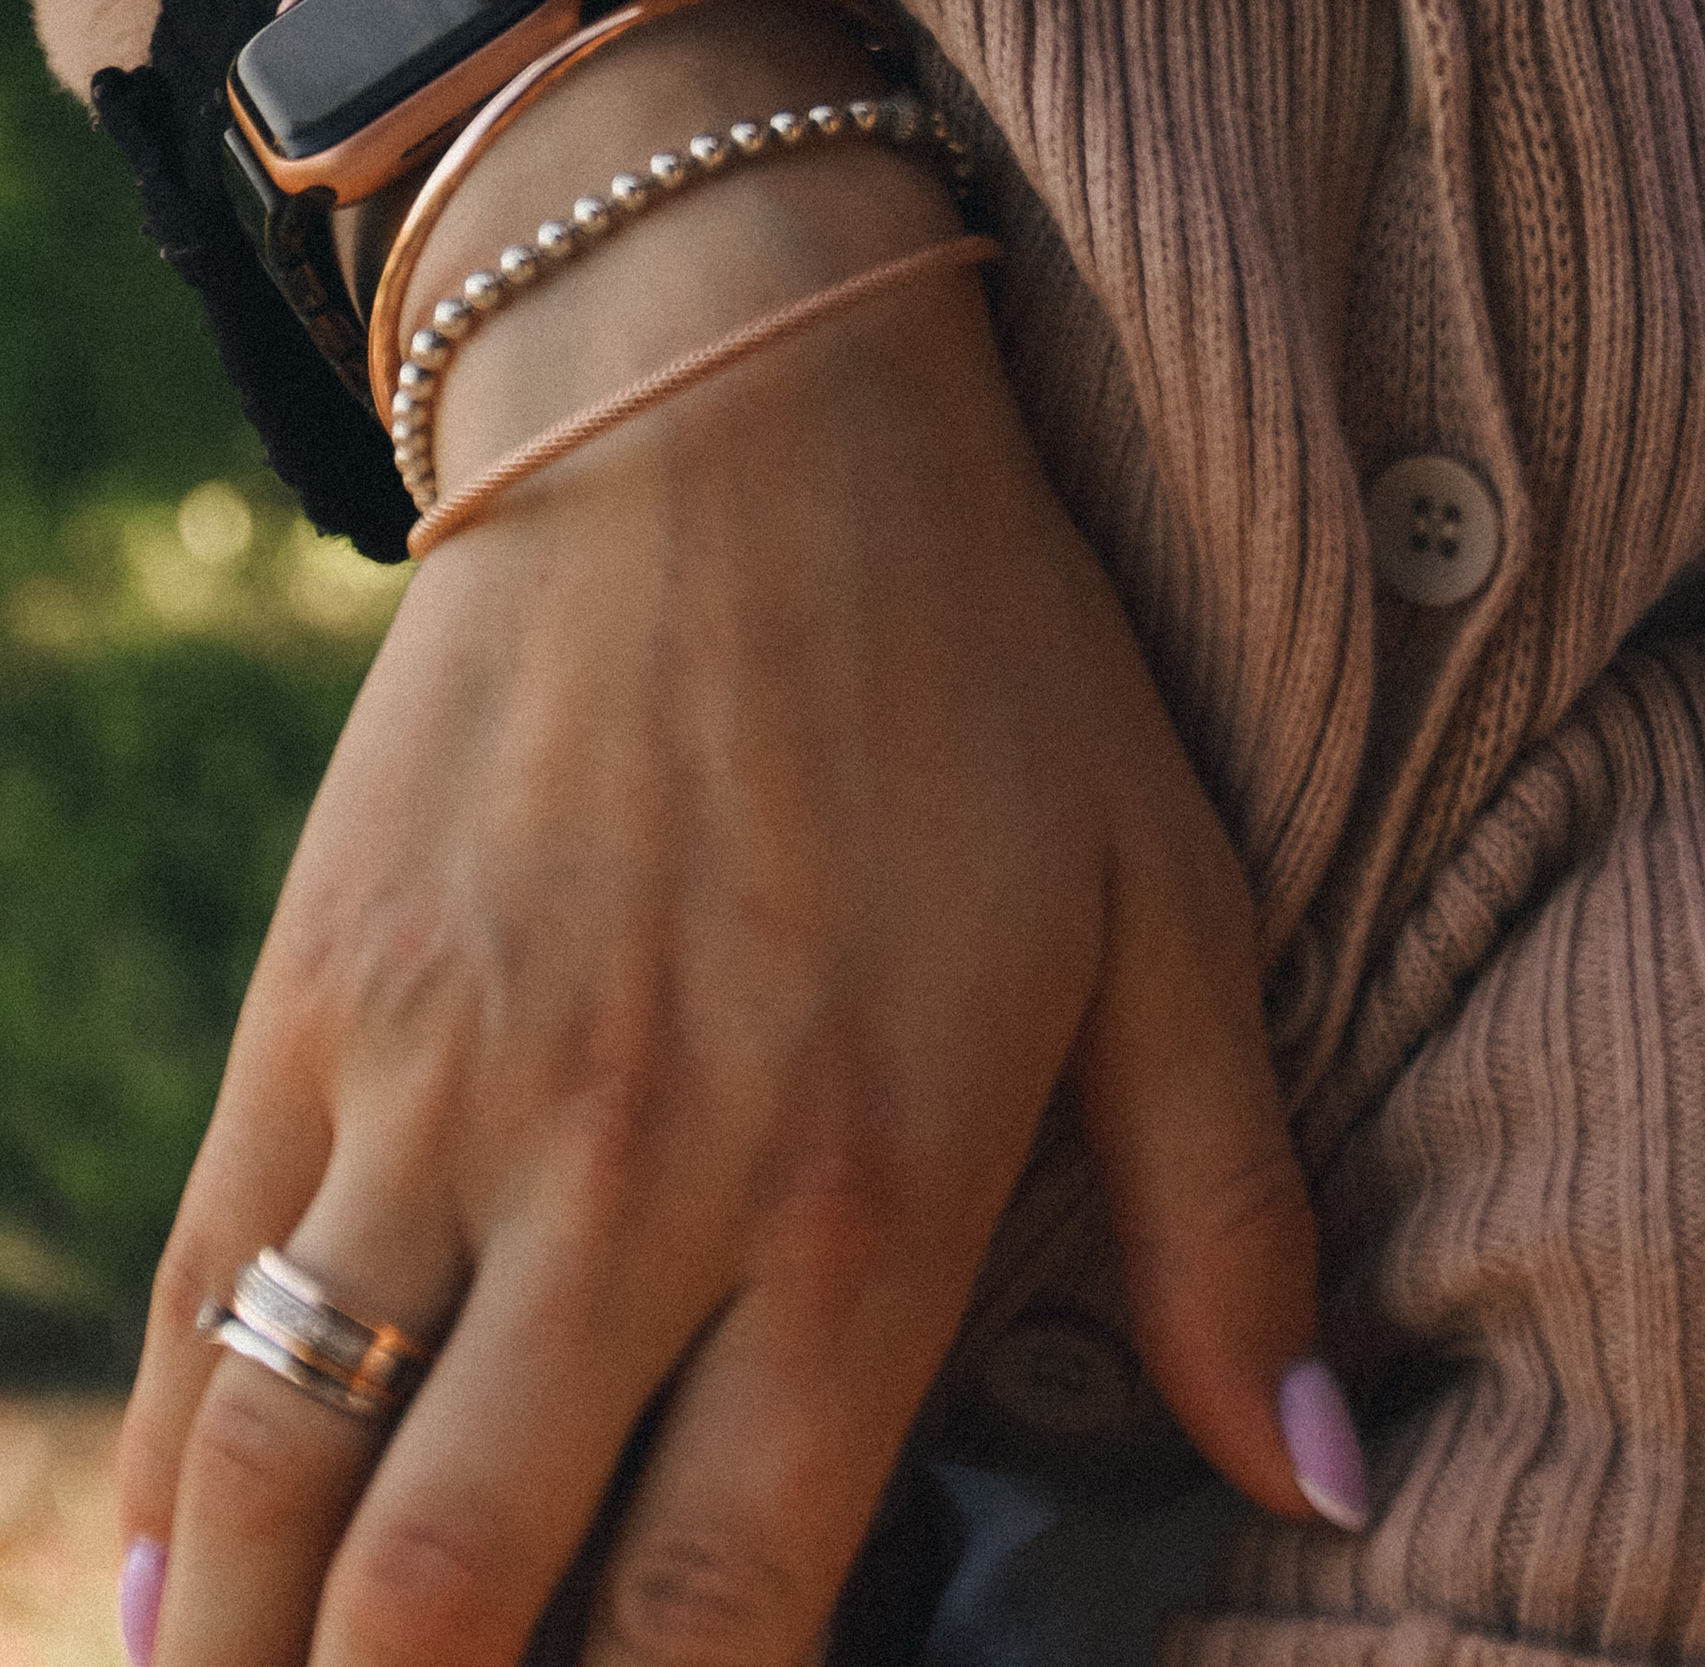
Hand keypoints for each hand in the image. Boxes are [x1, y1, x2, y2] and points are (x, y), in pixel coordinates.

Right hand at [119, 0, 1342, 1666]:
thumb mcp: (1170, 908)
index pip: (719, 1618)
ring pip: (291, 1481)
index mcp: (864, 1192)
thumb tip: (1311, 1480)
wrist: (732, 391)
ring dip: (262, 1658)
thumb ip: (1228, 1221)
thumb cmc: (989, 657)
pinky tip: (167, 1596)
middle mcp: (635, 1175)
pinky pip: (209, 1294)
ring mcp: (449, 1085)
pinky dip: (174, 1479)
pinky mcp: (319, 991)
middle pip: (456, 1600)